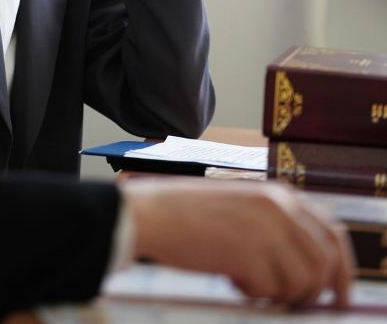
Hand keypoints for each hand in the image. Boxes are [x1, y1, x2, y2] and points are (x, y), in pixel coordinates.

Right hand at [123, 177, 354, 306]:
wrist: (154, 214)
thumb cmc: (193, 214)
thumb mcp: (245, 206)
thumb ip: (278, 224)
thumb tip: (312, 265)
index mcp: (280, 195)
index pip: (332, 234)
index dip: (341, 269)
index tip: (338, 295)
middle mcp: (279, 208)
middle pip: (324, 263)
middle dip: (312, 290)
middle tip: (289, 300)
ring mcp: (265, 230)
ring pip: (303, 282)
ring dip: (280, 293)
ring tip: (249, 281)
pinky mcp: (248, 253)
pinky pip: (271, 291)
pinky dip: (253, 293)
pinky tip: (230, 278)